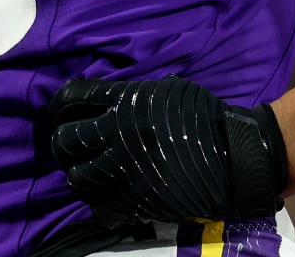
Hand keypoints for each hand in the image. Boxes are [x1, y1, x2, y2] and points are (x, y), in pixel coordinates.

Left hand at [45, 76, 288, 223]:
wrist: (234, 157)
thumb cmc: (204, 117)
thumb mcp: (168, 90)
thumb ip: (133, 94)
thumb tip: (104, 98)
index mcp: (127, 102)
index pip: (72, 98)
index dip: (60, 106)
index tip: (61, 113)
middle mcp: (119, 135)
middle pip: (65, 140)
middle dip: (63, 143)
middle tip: (71, 147)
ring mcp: (126, 171)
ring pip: (76, 177)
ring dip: (78, 174)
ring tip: (89, 172)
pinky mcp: (136, 202)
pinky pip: (98, 205)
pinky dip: (98, 201)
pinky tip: (106, 193)